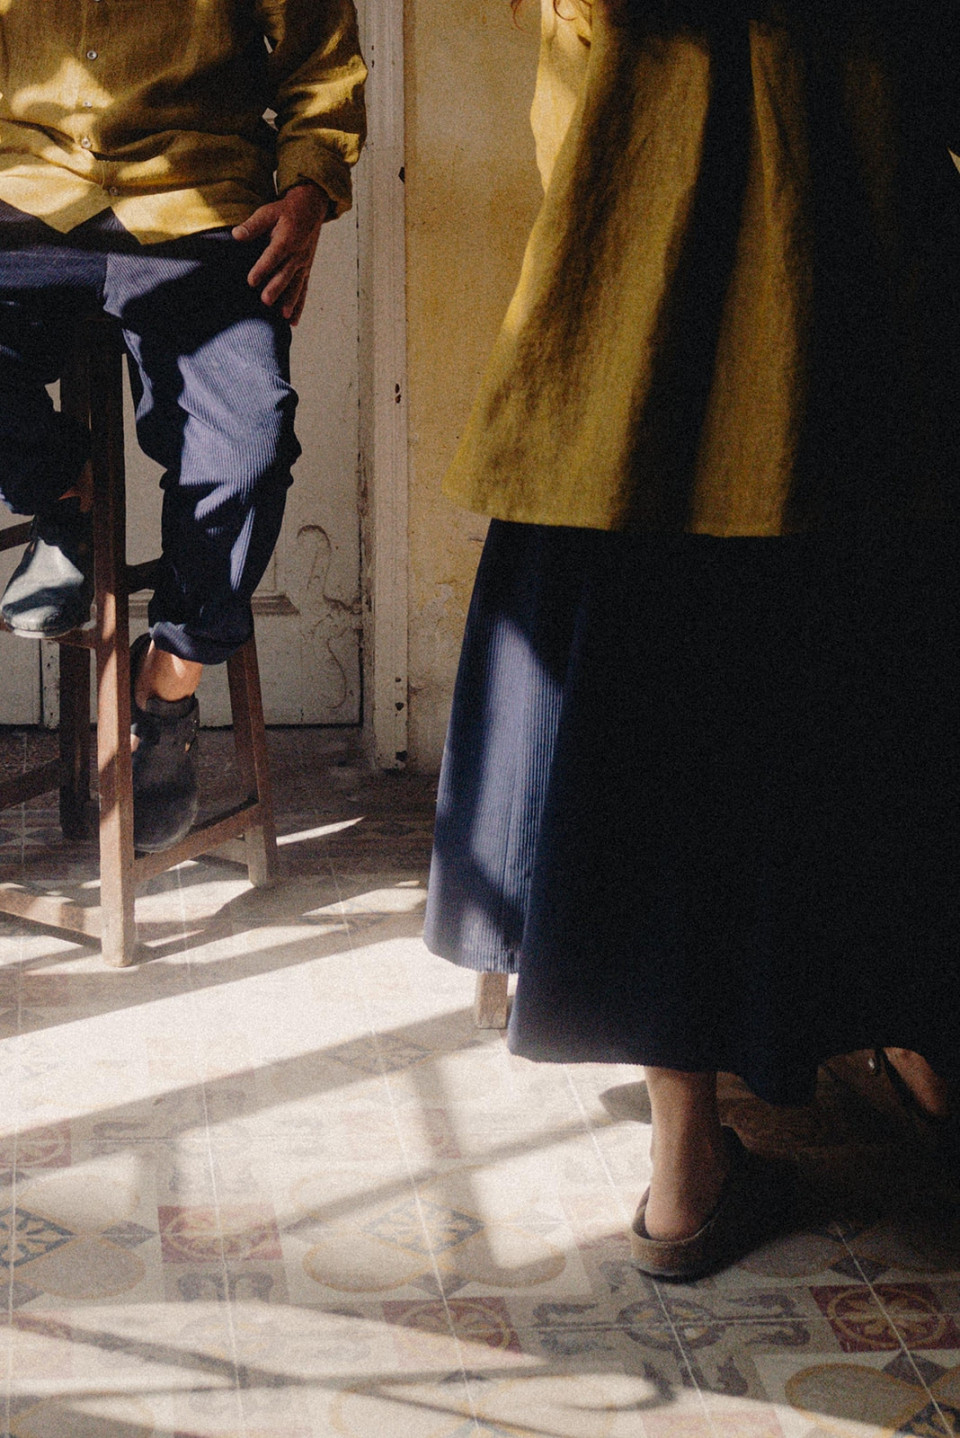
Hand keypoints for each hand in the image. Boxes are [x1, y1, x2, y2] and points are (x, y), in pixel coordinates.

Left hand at [232, 181, 331, 324]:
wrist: (312, 208)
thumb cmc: (285, 211)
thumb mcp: (268, 212)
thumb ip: (253, 225)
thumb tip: (236, 235)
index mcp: (287, 238)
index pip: (273, 256)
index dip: (262, 268)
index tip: (251, 281)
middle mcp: (297, 254)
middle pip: (286, 274)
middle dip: (276, 288)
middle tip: (266, 301)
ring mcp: (303, 264)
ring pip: (296, 285)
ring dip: (291, 301)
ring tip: (284, 317)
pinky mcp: (306, 270)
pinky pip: (303, 290)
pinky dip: (299, 306)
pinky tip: (293, 322)